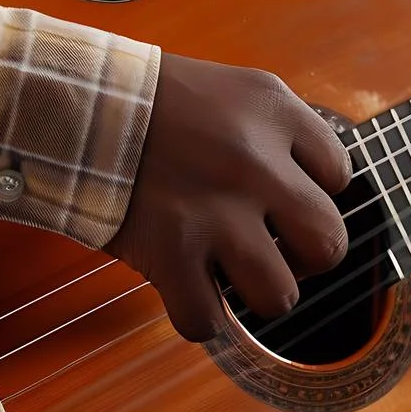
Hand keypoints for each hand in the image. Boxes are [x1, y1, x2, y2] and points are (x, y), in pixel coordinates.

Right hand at [104, 54, 351, 341]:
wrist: (72, 100)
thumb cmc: (155, 101)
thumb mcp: (235, 90)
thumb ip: (285, 131)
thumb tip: (326, 186)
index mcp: (275, 113)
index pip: (339, 175)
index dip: (314, 191)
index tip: (280, 192)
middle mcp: (255, 164)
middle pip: (329, 243)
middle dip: (308, 257)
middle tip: (277, 246)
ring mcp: (213, 213)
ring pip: (280, 296)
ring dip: (259, 293)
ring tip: (233, 272)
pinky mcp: (168, 251)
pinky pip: (206, 321)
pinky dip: (199, 318)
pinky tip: (189, 291)